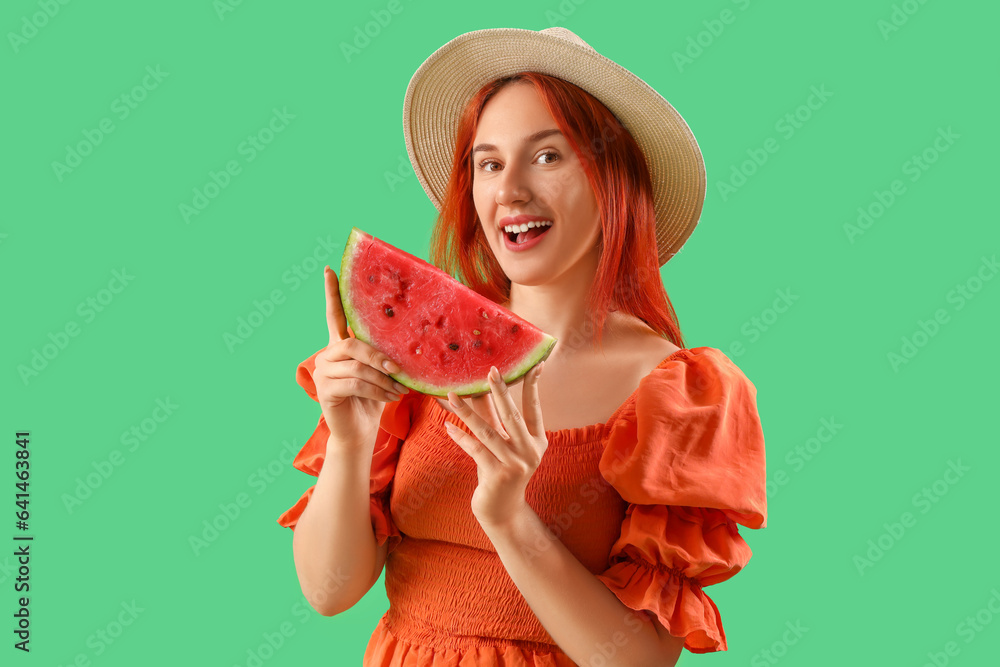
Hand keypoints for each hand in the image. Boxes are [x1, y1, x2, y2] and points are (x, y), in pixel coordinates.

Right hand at [312, 266, 408, 449]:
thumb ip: (384, 355)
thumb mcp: (381, 373)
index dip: (331, 293)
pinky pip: (356, 383)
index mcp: (340, 345)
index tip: (329, 268)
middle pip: (351, 343)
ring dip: (383, 380)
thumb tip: (409, 341)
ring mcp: (322, 372)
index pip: (334, 315)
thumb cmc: (373, 399)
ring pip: (357, 366)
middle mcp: (327, 354)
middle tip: (398, 370)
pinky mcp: (324, 390)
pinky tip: (391, 398)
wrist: (360, 431)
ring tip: (400, 390)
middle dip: (378, 356)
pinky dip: (378, 391)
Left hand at [443, 363, 547, 527]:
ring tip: (452, 395)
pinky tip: (447, 425)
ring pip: (488, 431)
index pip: (534, 408)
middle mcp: (530, 452)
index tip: (532, 365)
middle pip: (512, 415)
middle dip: (500, 391)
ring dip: (467, 412)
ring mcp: (515, 465)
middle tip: (491, 370)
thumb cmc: (500, 469)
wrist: (502, 509)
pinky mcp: (497, 475)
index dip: (532, 386)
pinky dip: (460, 437)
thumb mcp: (502, 443)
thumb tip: (479, 387)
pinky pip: (476, 449)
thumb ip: (494, 417)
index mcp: (537, 441)